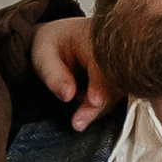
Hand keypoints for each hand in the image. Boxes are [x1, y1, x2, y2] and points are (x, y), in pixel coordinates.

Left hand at [33, 13, 115, 131]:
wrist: (62, 38)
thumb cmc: (53, 43)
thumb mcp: (43, 54)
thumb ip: (53, 74)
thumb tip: (67, 96)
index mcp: (95, 39)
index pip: (103, 65)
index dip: (100, 84)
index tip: (95, 101)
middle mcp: (112, 52)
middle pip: (114, 83)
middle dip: (97, 106)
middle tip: (78, 123)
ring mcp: (118, 67)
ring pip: (116, 94)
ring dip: (97, 110)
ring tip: (76, 120)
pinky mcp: (118, 81)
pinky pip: (114, 98)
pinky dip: (98, 109)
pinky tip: (82, 111)